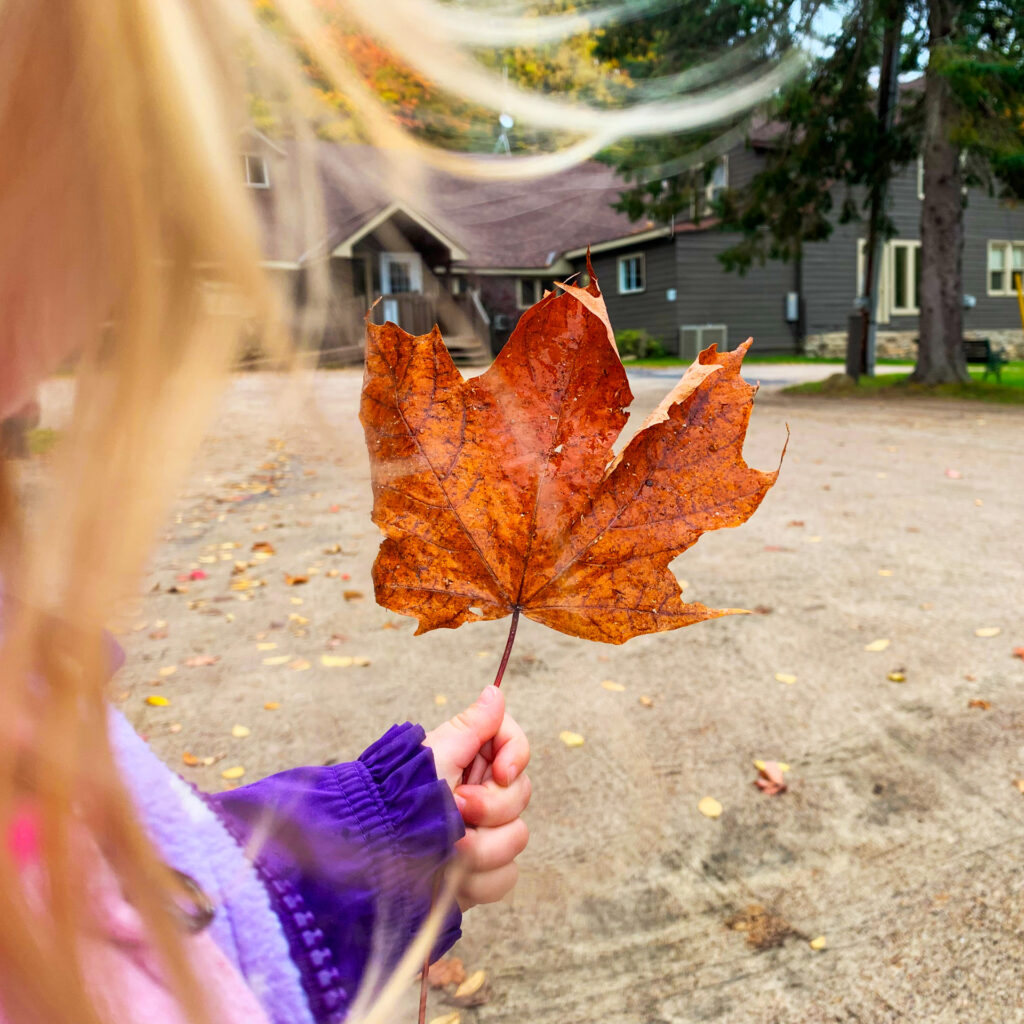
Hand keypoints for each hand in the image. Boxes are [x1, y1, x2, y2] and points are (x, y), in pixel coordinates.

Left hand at [423, 685, 530, 909]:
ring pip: (516, 838)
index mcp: (470, 761)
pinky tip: (453, 876)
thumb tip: (494, 691)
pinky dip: (480, 880)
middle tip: (457, 808)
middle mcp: (480, 794)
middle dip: (490, 808)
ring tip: (449, 850)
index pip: (515, 747)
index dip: (515, 757)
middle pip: (520, 794)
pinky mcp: (481, 872)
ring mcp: (483, 834)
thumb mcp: (436, 756)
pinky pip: (505, 876)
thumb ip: (471, 726)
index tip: (501, 773)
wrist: (377, 854)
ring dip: (482, 848)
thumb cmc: (401, 799)